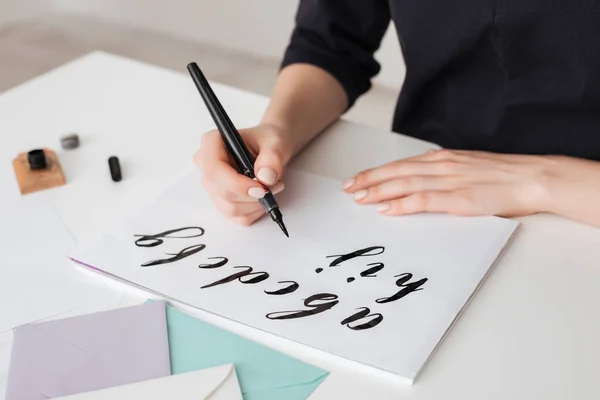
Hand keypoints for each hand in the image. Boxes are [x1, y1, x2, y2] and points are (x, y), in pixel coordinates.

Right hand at [194, 124, 290, 224]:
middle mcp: (206, 165)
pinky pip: (238, 217)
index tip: (261, 188)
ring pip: (231, 208)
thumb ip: (272, 156)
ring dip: (256, 203)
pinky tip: (263, 196)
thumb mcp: (275, 142)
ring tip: (272, 187)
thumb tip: (265, 177)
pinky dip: (256, 211)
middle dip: (252, 195)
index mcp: (212, 143)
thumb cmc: (267, 141)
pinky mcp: (221, 201)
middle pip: (223, 193)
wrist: (270, 149)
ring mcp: (212, 186)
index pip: (214, 170)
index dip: (237, 183)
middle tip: (274, 185)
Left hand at [343, 149, 556, 217]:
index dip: (376, 173)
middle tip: (348, 188)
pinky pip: (424, 200)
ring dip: (378, 191)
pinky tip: (386, 210)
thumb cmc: (502, 176)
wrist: (532, 177)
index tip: (357, 179)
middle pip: (396, 172)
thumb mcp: (466, 168)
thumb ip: (443, 174)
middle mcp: (441, 166)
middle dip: (369, 180)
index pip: (401, 165)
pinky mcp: (459, 198)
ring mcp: (449, 181)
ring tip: (358, 198)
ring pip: (404, 184)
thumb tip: (421, 184)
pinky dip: (402, 204)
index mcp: (442, 159)